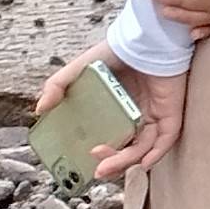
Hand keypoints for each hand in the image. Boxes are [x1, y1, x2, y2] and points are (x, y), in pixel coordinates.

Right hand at [35, 43, 185, 179]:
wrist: (144, 38)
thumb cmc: (116, 51)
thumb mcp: (80, 69)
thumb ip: (58, 85)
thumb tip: (39, 109)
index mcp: (117, 111)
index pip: (110, 140)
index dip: (100, 154)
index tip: (84, 160)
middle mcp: (136, 116)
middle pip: (127, 149)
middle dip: (112, 164)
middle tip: (97, 170)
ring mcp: (154, 115)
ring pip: (143, 149)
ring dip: (126, 162)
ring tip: (105, 166)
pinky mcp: (170, 112)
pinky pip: (166, 139)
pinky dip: (155, 154)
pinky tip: (141, 163)